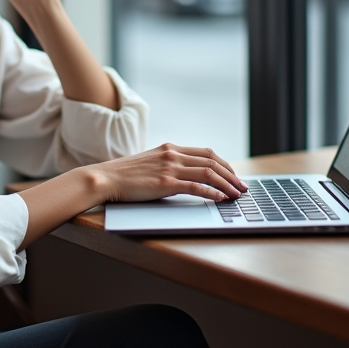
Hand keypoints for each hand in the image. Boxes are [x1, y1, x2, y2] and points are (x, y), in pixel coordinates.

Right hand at [86, 143, 247, 202]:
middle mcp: (173, 154)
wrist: (105, 178)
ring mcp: (169, 167)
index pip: (206, 152)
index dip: (224, 164)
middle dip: (232, 175)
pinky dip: (211, 192)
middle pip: (212, 161)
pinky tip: (220, 199)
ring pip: (208, 173)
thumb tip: (185, 176)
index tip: (234, 175)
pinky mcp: (165, 182)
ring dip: (226, 185)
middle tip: (242, 188)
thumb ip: (167, 165)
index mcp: (170, 148)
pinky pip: (195, 186)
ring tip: (237, 195)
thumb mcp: (150, 163)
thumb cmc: (125, 175)